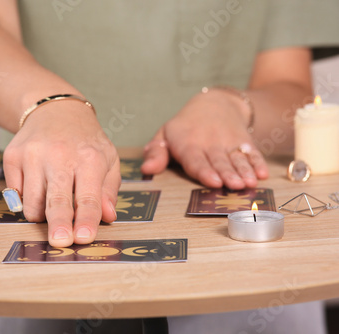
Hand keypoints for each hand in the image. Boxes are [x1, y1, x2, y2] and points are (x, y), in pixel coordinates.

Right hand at [3, 101, 120, 246]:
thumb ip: (109, 190)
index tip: (83, 238)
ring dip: (42, 214)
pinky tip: (37, 184)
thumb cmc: (85, 141)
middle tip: (59, 242)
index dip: (85, 220)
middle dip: (58, 224)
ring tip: (52, 203)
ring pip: (32, 203)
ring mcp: (32, 155)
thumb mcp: (108, 159)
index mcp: (89, 158)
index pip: (88, 196)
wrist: (55, 110)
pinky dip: (26, 199)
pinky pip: (15, 193)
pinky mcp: (12, 156)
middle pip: (56, 200)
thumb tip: (108, 216)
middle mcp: (59, 155)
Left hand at [141, 89, 267, 188]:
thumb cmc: (184, 128)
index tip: (212, 181)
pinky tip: (263, 173)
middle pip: (219, 161)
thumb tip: (146, 169)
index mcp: (188, 144)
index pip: (195, 160)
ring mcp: (229, 143)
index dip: (204, 171)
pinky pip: (252, 153)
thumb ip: (156, 153)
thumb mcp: (165, 135)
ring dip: (244, 171)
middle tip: (234, 185)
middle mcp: (210, 144)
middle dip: (227, 174)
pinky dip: (258, 163)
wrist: (214, 104)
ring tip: (251, 182)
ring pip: (237, 159)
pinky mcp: (244, 142)